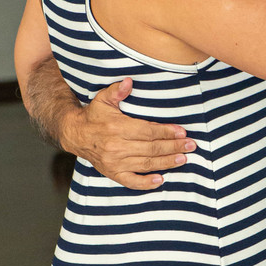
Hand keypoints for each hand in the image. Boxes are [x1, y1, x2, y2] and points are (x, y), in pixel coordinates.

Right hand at [65, 78, 193, 190]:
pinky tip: (160, 181)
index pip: (147, 131)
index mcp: (117, 128)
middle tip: (190, 146)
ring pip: (145, 164)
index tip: (182, 132)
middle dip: (173, 147)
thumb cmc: (93, 116)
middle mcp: (116, 147)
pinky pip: (131, 182)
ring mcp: (114, 162)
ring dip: (166, 163)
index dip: (166, 132)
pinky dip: (145, 183)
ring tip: (183, 159)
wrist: (75, 134)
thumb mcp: (103, 99)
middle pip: (151, 149)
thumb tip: (129, 81)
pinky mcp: (112, 173)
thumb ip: (116, 91)